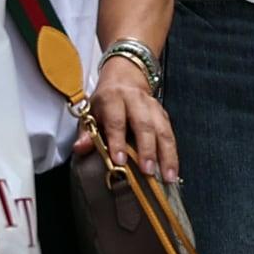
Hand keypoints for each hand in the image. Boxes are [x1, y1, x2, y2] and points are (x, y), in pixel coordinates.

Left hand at [75, 55, 178, 182]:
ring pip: (162, 130)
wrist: (124, 76)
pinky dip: (173, 154)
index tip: (119, 161)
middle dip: (147, 149)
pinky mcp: (163, 114)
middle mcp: (135, 100)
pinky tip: (173, 170)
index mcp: (113, 98)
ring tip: (167, 176)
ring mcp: (152, 106)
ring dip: (166, 154)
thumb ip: (86, 132)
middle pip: (143, 125)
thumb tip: (80, 148)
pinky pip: (170, 133)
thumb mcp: (90, 111)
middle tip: (147, 171)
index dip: (117, 141)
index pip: (116, 121)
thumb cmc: (106, 101)